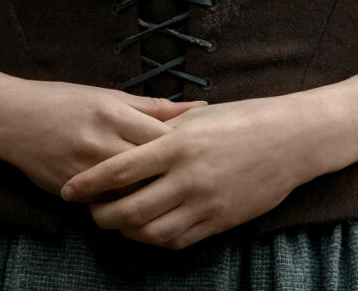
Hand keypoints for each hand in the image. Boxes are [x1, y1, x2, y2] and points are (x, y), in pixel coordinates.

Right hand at [0, 77, 206, 198]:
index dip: (182, 147)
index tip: (194, 150)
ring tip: (164, 189)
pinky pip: (107, 202)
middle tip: (186, 176)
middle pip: (150, 167)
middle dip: (170, 173)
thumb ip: (151, 106)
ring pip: (131, 191)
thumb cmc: (60, 102)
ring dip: (148, 191)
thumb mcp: (105, 95)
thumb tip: (196, 107)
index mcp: (111, 112)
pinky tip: (133, 198)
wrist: (9, 119)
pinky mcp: (71, 189)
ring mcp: (84, 169)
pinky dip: (122, 201)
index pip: (162, 136)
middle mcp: (98, 141)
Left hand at [58, 95, 320, 248]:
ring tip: (116, 222)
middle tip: (90, 212)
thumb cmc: (240, 119)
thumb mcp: (194, 119)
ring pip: (152, 231)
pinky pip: (179, 240)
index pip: (120, 170)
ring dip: (127, 232)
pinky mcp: (220, 221)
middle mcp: (188, 176)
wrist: (290, 139)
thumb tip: (124, 144)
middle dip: (102, 215)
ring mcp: (206, 202)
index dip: (89, 184)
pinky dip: (156, 239)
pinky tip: (147, 230)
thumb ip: (158, 132)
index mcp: (177, 144)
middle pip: (130, 209)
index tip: (68, 191)